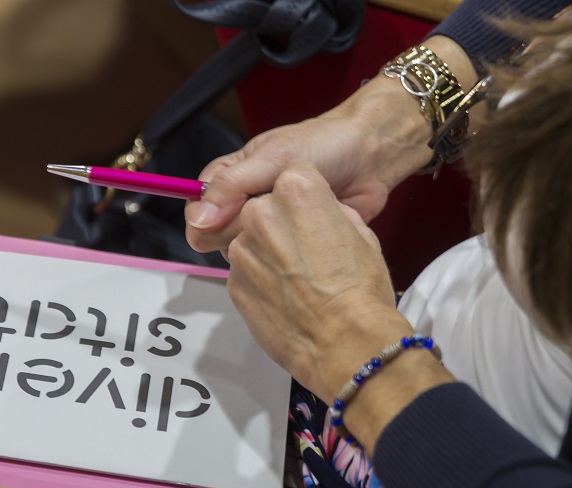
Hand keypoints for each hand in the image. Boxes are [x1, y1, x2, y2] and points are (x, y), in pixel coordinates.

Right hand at [186, 36, 477, 256]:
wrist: (373, 156)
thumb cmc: (324, 145)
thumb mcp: (272, 159)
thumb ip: (232, 187)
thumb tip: (199, 221)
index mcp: (232, 176)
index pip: (199, 206)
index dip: (204, 222)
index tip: (219, 227)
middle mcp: (245, 201)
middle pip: (217, 233)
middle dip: (235, 233)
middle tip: (263, 223)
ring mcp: (270, 223)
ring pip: (245, 250)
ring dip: (259, 247)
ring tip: (284, 235)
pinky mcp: (292, 241)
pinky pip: (275, 257)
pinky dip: (282, 256)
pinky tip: (297, 250)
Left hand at [227, 162, 453, 447]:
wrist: (346, 345)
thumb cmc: (362, 288)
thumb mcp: (362, 234)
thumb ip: (331, 214)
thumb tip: (320, 216)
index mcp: (297, 190)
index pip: (293, 176)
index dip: (307, 198)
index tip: (317, 217)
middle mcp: (260, 213)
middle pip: (264, 207)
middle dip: (281, 224)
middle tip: (307, 252)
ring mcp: (241, 250)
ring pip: (251, 241)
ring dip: (268, 254)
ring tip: (296, 280)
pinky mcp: (231, 283)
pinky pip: (246, 272)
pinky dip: (259, 281)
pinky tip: (284, 299)